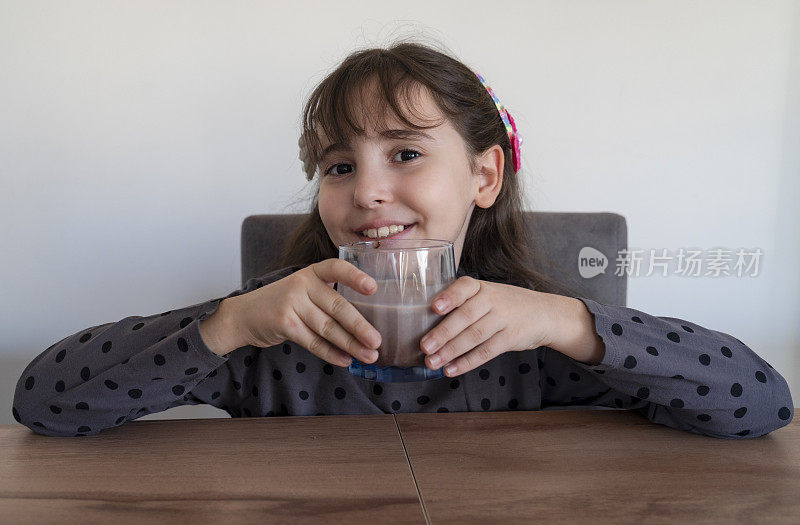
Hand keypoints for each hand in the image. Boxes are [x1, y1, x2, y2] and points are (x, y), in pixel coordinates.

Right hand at [233, 258, 382, 367]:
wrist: (244, 315)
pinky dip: (331, 353)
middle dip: (360, 326)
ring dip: (351, 345)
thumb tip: (366, 324)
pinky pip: (314, 342)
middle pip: (337, 306)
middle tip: (377, 341)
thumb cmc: (283, 303)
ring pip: (328, 328)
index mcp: (312, 272)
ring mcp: (292, 303)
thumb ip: (328, 297)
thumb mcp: (303, 290)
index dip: (355, 276)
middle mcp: (303, 284)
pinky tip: (346, 360)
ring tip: (368, 356)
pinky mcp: (285, 323)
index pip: (337, 268)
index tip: (373, 288)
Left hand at [419, 276, 556, 375]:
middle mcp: (493, 300)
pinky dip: (467, 362)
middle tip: (424, 346)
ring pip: (475, 336)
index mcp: (481, 287)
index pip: (465, 286)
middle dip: (443, 333)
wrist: (543, 314)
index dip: (450, 296)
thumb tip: (427, 324)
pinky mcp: (512, 337)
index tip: (434, 307)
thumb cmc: (504, 305)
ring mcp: (504, 318)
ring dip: (451, 351)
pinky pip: (487, 351)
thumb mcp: (487, 295)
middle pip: (466, 316)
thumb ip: (463, 304)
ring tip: (433, 362)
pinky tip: (452, 369)